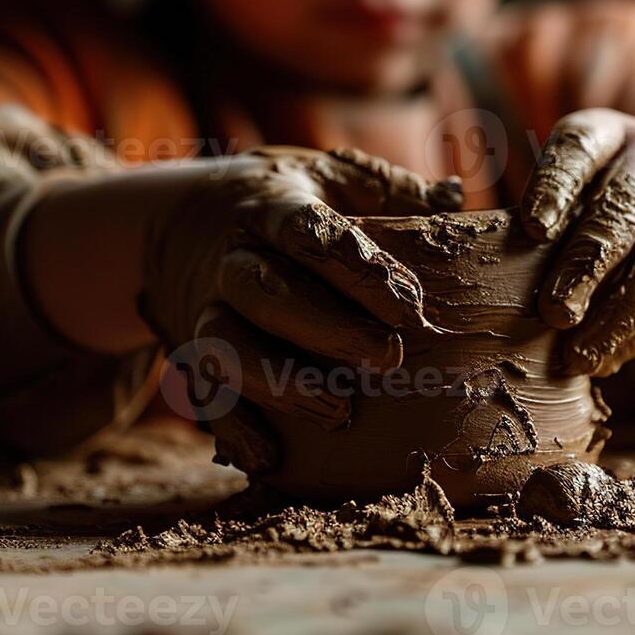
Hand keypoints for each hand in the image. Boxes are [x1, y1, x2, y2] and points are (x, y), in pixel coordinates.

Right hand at [140, 147, 461, 467]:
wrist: (181, 222)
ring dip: (281, 382)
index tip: (409, 303)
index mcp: (270, 206)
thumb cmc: (285, 201)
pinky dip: (234, 429)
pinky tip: (270, 459)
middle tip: (389, 359)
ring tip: (339, 413)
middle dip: (327, 330)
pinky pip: (205, 396)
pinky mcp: (194, 355)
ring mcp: (207, 309)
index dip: (357, 268)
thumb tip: (454, 195)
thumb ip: (389, 189)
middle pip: (264, 292)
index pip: (307, 232)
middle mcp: (231, 259)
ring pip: (226, 346)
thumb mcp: (330, 175)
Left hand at [521, 109, 634, 376]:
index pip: (578, 149)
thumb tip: (484, 277)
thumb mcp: (572, 191)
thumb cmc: (598, 204)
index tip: (532, 230)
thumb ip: (537, 221)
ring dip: (617, 316)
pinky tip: (609, 359)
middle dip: (585, 265)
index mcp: (607, 133)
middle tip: (552, 313)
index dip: (555, 186)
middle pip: (623, 207)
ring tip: (578, 356)